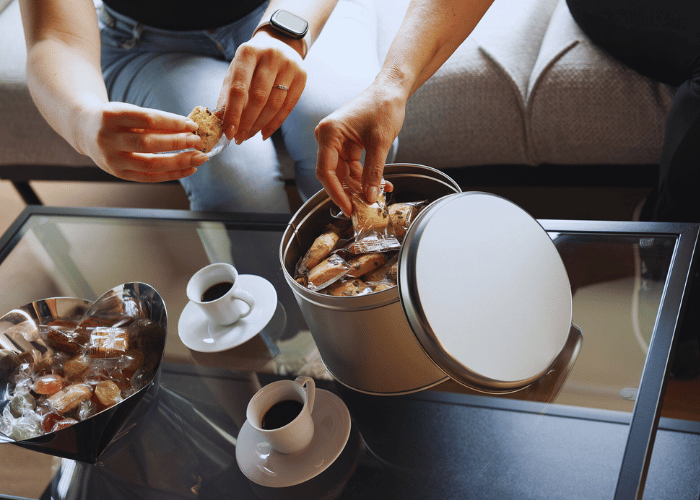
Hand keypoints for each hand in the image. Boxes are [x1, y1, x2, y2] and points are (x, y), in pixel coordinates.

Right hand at [77, 102, 207, 181]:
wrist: (84, 130)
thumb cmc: (114, 119)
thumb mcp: (129, 112)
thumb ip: (154, 121)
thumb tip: (189, 130)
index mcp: (111, 116)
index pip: (148, 119)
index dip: (173, 122)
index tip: (192, 125)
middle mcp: (108, 139)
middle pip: (148, 144)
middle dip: (177, 143)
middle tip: (198, 141)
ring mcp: (111, 159)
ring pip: (150, 164)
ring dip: (179, 162)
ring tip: (199, 157)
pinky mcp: (118, 173)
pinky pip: (149, 177)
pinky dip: (172, 174)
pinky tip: (189, 169)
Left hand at [217, 30, 306, 143]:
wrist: (280, 42)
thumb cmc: (252, 62)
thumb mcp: (236, 71)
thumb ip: (227, 94)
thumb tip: (219, 121)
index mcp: (248, 52)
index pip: (239, 88)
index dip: (233, 113)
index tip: (229, 132)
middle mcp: (271, 56)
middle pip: (259, 98)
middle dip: (247, 122)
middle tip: (239, 138)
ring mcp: (289, 65)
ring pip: (274, 105)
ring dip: (260, 125)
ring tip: (249, 135)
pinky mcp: (301, 76)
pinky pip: (288, 107)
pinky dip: (274, 124)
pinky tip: (264, 133)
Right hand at [314, 83, 405, 214]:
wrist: (391, 90)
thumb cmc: (384, 107)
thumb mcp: (380, 143)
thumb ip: (374, 172)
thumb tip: (370, 197)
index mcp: (329, 133)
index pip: (326, 171)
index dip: (336, 192)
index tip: (349, 208)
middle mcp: (328, 137)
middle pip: (333, 174)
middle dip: (349, 192)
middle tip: (362, 209)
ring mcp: (336, 141)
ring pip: (343, 173)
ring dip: (359, 186)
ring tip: (377, 196)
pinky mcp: (346, 144)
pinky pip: (351, 167)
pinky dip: (364, 176)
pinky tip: (381, 184)